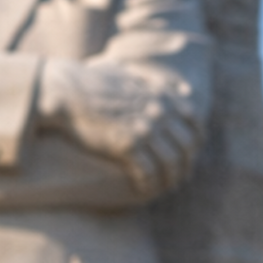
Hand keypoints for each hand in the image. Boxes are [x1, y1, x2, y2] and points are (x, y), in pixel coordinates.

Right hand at [37, 58, 201, 197]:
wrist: (67, 92)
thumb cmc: (91, 82)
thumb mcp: (130, 73)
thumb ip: (155, 80)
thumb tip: (177, 87)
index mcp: (162, 95)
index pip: (194, 121)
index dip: (195, 142)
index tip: (188, 155)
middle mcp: (159, 111)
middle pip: (186, 145)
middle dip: (185, 165)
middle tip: (178, 179)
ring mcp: (144, 128)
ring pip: (170, 161)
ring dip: (169, 179)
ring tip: (162, 189)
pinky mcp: (127, 145)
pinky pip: (147, 171)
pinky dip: (148, 184)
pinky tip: (142, 190)